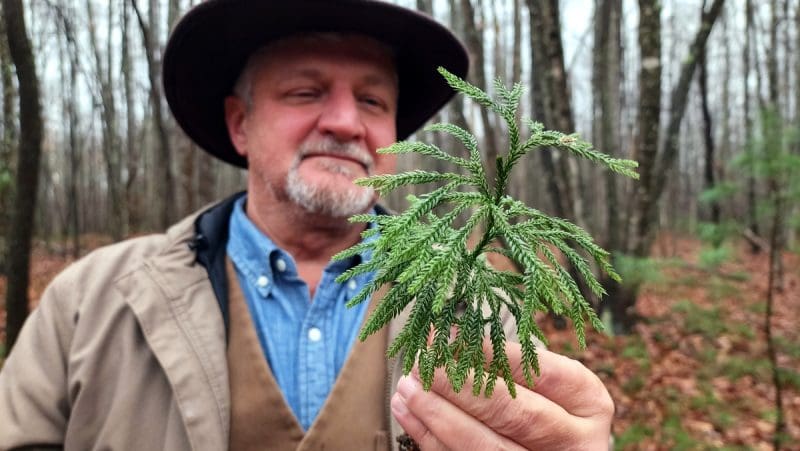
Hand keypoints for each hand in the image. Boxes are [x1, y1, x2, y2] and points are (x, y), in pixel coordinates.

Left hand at [390, 342, 613, 449]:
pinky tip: (409, 413)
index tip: (449, 335)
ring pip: (485, 447)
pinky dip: (431, 438)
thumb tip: (447, 336)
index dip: (492, 353)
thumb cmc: (546, 407)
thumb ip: (509, 363)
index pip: (540, 373)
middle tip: (422, 365)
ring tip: (408, 387)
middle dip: (461, 387)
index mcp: (590, 403)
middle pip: (514, 414)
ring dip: (438, 415)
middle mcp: (577, 442)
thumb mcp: (546, 384)